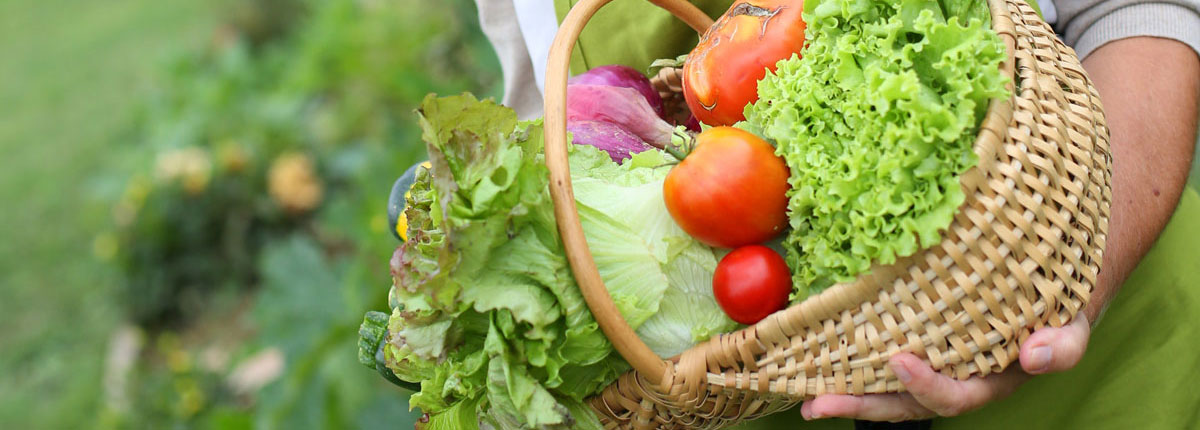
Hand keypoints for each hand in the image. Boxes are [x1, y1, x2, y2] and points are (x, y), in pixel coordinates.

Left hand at [799, 315, 1090, 420]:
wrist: (1050, 283)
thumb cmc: (1058, 306)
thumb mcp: (1072, 323)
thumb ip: (1063, 345)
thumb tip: (1036, 355)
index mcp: (989, 380)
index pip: (953, 397)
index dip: (926, 387)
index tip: (899, 361)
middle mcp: (954, 379)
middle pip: (904, 404)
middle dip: (861, 407)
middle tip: (819, 403)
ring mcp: (932, 364)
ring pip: (885, 388)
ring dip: (845, 392)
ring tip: (806, 394)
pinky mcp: (915, 342)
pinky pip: (879, 359)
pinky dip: (850, 362)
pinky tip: (818, 357)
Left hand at [800, 35, 1198, 422]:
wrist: (1050, 241)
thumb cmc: (1053, 220)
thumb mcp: (1059, 204)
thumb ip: (1033, 167)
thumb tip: (1007, 70)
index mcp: (1050, 316)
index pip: (1056, 345)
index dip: (1047, 349)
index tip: (1031, 349)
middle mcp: (1004, 349)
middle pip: (970, 388)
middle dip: (921, 390)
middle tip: (891, 370)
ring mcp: (961, 357)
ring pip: (921, 396)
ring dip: (870, 402)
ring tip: (816, 401)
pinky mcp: (924, 351)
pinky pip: (892, 376)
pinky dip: (860, 384)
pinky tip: (813, 384)